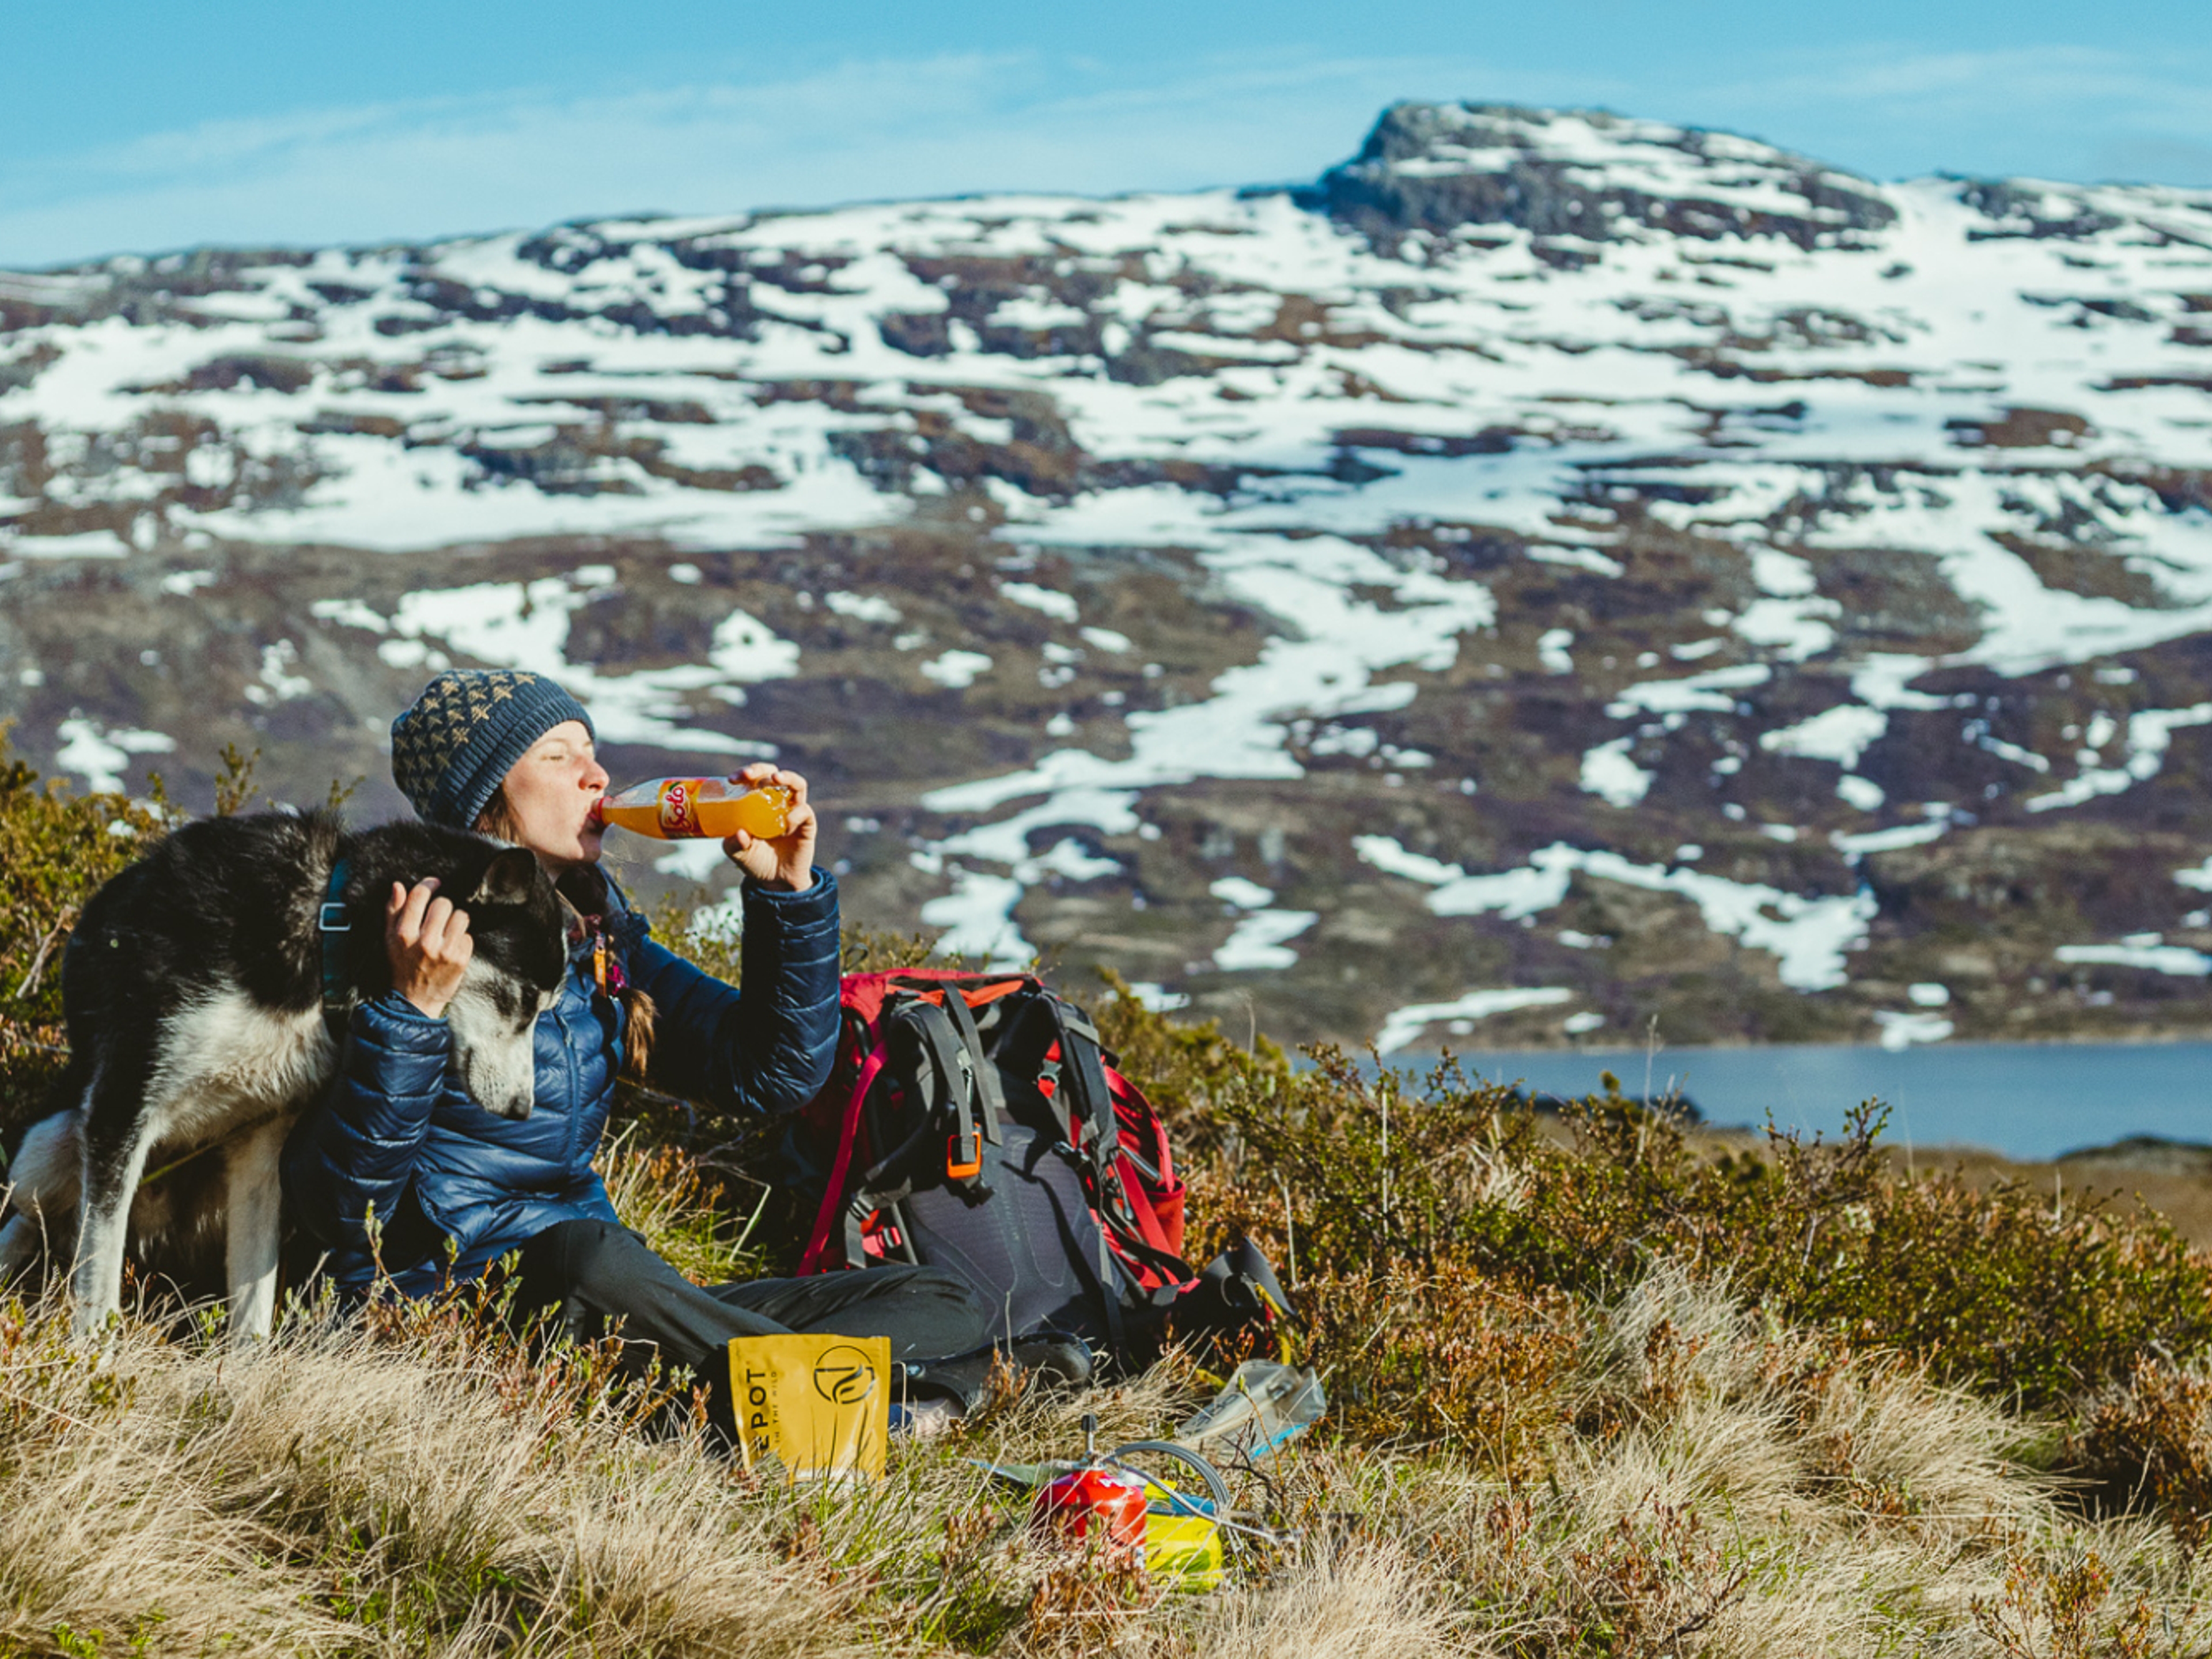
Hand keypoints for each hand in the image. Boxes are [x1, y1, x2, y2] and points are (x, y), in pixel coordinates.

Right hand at [386, 878, 472, 1018]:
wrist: (415, 1000)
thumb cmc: (402, 965)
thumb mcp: (390, 939)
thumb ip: (393, 911)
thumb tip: (398, 886)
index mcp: (404, 934)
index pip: (419, 896)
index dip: (429, 884)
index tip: (435, 883)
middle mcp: (425, 941)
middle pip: (444, 903)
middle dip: (442, 908)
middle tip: (437, 919)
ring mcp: (444, 951)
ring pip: (461, 916)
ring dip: (455, 921)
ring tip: (447, 931)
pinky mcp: (460, 960)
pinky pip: (468, 936)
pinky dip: (462, 939)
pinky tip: (451, 947)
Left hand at [723, 763, 816, 891]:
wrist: (776, 882)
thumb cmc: (756, 861)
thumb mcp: (738, 854)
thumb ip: (734, 845)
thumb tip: (739, 832)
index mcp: (759, 803)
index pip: (754, 779)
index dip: (745, 773)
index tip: (732, 779)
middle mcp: (777, 802)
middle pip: (774, 774)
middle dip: (762, 769)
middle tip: (749, 775)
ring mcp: (794, 811)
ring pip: (797, 784)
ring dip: (788, 777)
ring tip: (776, 780)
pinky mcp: (807, 824)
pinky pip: (804, 811)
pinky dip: (794, 815)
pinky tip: (784, 828)